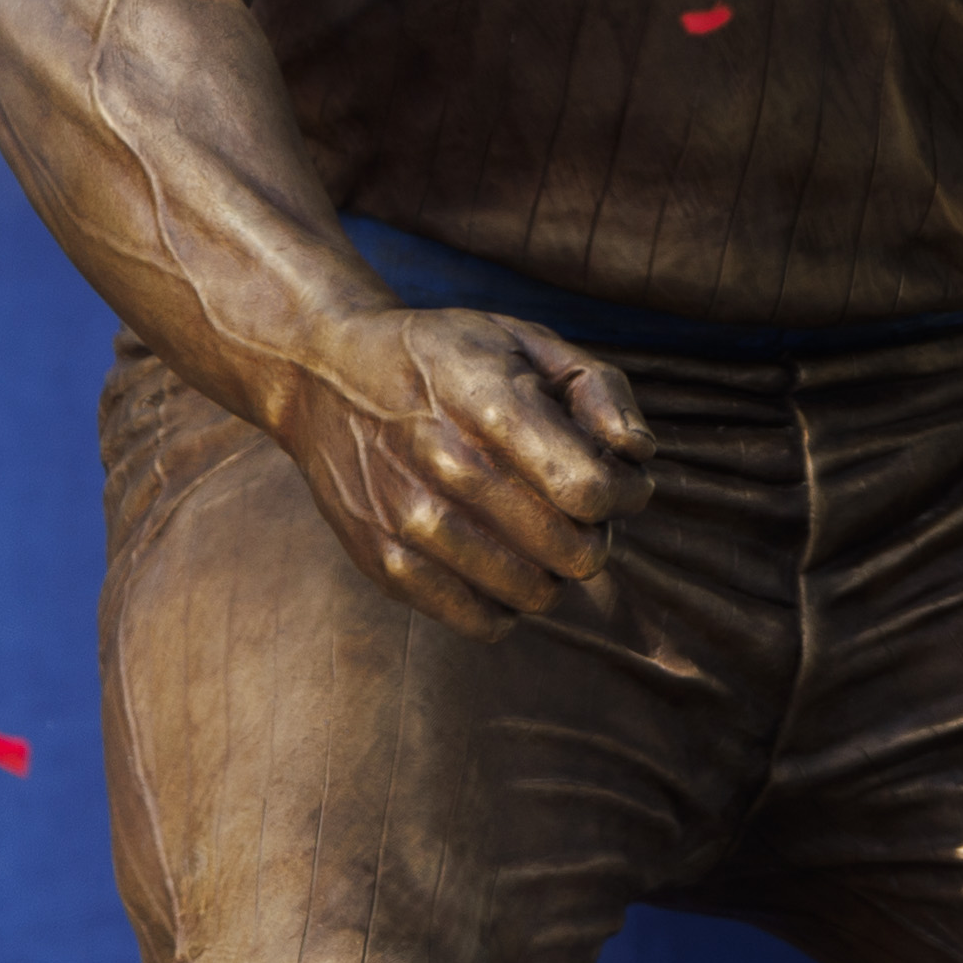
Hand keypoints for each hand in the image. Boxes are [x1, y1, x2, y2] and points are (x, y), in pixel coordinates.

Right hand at [269, 305, 659, 638]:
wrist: (324, 375)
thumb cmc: (443, 357)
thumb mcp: (524, 340)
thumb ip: (599, 388)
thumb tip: (638, 455)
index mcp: (491, 404)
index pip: (589, 488)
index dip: (625, 493)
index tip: (619, 481)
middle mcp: (448, 466)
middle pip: (571, 552)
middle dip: (597, 536)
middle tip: (578, 511)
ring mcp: (410, 521)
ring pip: (532, 595)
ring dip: (554, 574)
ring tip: (540, 536)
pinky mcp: (384, 563)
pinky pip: (480, 622)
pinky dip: (507, 605)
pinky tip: (502, 565)